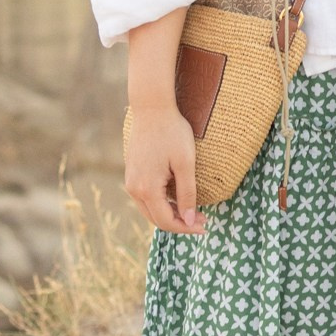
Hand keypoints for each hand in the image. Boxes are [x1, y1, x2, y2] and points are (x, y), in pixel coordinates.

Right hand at [124, 100, 207, 236]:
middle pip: (156, 219)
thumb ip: (187, 194)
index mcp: (147, 188)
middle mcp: (134, 188)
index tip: (205, 227)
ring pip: (150, 210)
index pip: (166, 221)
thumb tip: (189, 220)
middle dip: (179, 223)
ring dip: (170, 213)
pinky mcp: (132, 173)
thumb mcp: (185, 163)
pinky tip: (178, 196)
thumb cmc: (172, 132)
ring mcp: (131, 181)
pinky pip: (146, 197)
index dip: (186, 228)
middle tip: (202, 219)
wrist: (151, 108)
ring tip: (193, 210)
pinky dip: (162, 202)